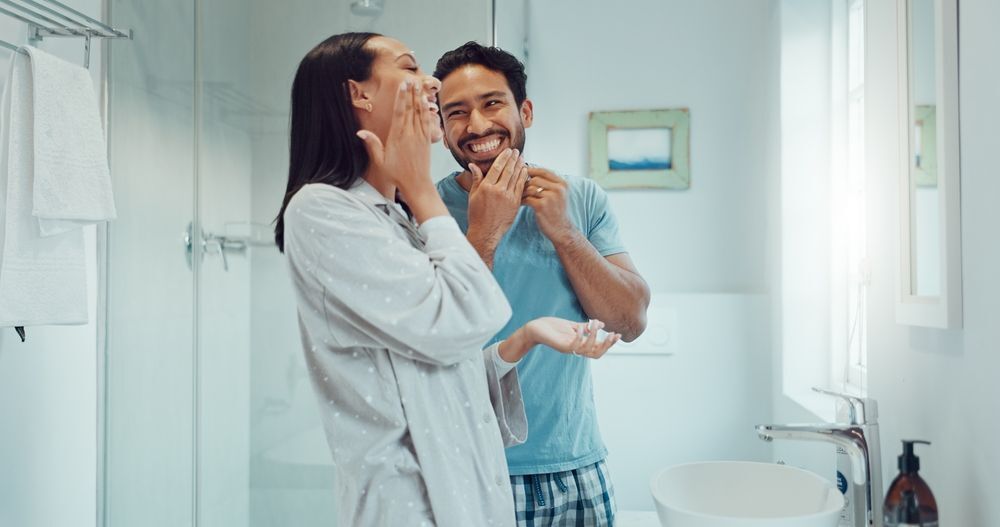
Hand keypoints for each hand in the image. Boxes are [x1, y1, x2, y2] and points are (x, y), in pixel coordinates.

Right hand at [356, 81, 433, 197]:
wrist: (417, 184)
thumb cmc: (397, 174)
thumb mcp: (380, 161)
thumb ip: (372, 145)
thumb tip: (360, 133)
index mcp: (397, 136)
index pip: (400, 112)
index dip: (401, 97)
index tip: (403, 85)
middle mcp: (410, 134)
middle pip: (410, 108)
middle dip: (410, 93)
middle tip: (411, 79)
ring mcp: (420, 136)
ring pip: (420, 112)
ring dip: (419, 98)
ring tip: (418, 85)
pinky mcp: (427, 140)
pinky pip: (427, 121)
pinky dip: (426, 110)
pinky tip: (426, 102)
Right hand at [466, 148, 528, 261]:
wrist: (485, 232)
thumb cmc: (477, 215)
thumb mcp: (473, 195)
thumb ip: (476, 179)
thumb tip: (473, 165)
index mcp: (486, 187)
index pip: (497, 167)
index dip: (503, 157)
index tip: (508, 151)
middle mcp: (498, 190)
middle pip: (508, 170)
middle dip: (513, 159)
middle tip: (517, 151)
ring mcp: (508, 197)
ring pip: (515, 177)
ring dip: (519, 166)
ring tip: (522, 158)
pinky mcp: (515, 203)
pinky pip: (520, 187)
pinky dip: (523, 178)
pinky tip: (525, 171)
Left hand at [521, 167, 573, 239]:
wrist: (562, 230)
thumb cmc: (557, 211)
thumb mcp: (559, 194)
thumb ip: (549, 183)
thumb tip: (531, 171)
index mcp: (562, 184)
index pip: (544, 171)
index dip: (532, 170)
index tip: (523, 172)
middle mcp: (558, 189)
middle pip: (534, 179)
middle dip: (525, 183)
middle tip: (520, 189)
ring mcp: (550, 197)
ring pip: (529, 188)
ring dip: (522, 193)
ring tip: (519, 196)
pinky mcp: (541, 206)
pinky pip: (527, 198)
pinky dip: (522, 200)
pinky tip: (520, 203)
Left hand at [526, 317, 619, 358]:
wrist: (535, 329)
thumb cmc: (553, 327)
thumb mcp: (572, 326)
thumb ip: (586, 327)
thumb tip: (602, 324)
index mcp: (580, 344)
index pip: (598, 348)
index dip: (609, 343)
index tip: (618, 334)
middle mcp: (576, 349)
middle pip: (596, 354)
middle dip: (607, 345)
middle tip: (613, 334)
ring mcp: (569, 349)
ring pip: (587, 350)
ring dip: (594, 337)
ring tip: (594, 325)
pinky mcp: (561, 346)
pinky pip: (574, 345)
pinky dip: (580, 337)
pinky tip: (582, 327)